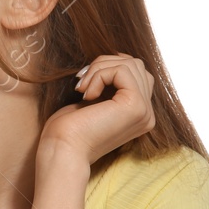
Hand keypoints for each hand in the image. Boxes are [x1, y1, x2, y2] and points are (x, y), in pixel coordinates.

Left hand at [40, 53, 155, 164]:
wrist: (61, 151)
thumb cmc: (68, 129)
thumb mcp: (93, 100)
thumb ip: (110, 84)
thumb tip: (116, 57)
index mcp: (138, 114)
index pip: (136, 73)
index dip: (109, 68)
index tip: (84, 80)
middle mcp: (147, 114)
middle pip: (136, 65)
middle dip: (104, 64)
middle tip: (81, 81)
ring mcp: (144, 111)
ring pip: (130, 63)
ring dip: (99, 69)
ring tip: (81, 88)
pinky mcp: (136, 106)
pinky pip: (122, 70)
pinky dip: (99, 75)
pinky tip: (86, 94)